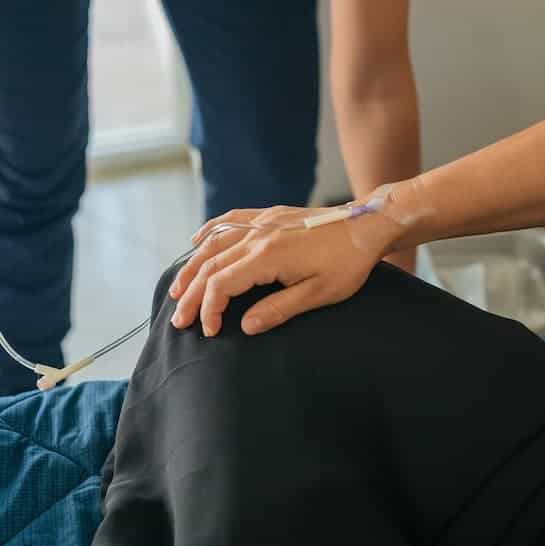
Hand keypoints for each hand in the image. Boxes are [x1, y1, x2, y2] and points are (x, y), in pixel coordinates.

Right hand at [169, 205, 403, 336]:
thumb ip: (280, 309)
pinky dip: (209, 232)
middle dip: (191, 294)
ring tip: (178, 289)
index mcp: (268, 256)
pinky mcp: (270, 215)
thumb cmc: (348, 262)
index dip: (209, 309)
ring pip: (214, 243)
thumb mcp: (319, 293)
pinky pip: (229, 220)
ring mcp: (262, 222)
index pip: (222, 284)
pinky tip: (197, 241)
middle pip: (210, 265)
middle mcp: (258, 235)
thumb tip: (246, 326)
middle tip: (179, 319)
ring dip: (192, 266)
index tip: (209, 330)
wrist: (367, 224)